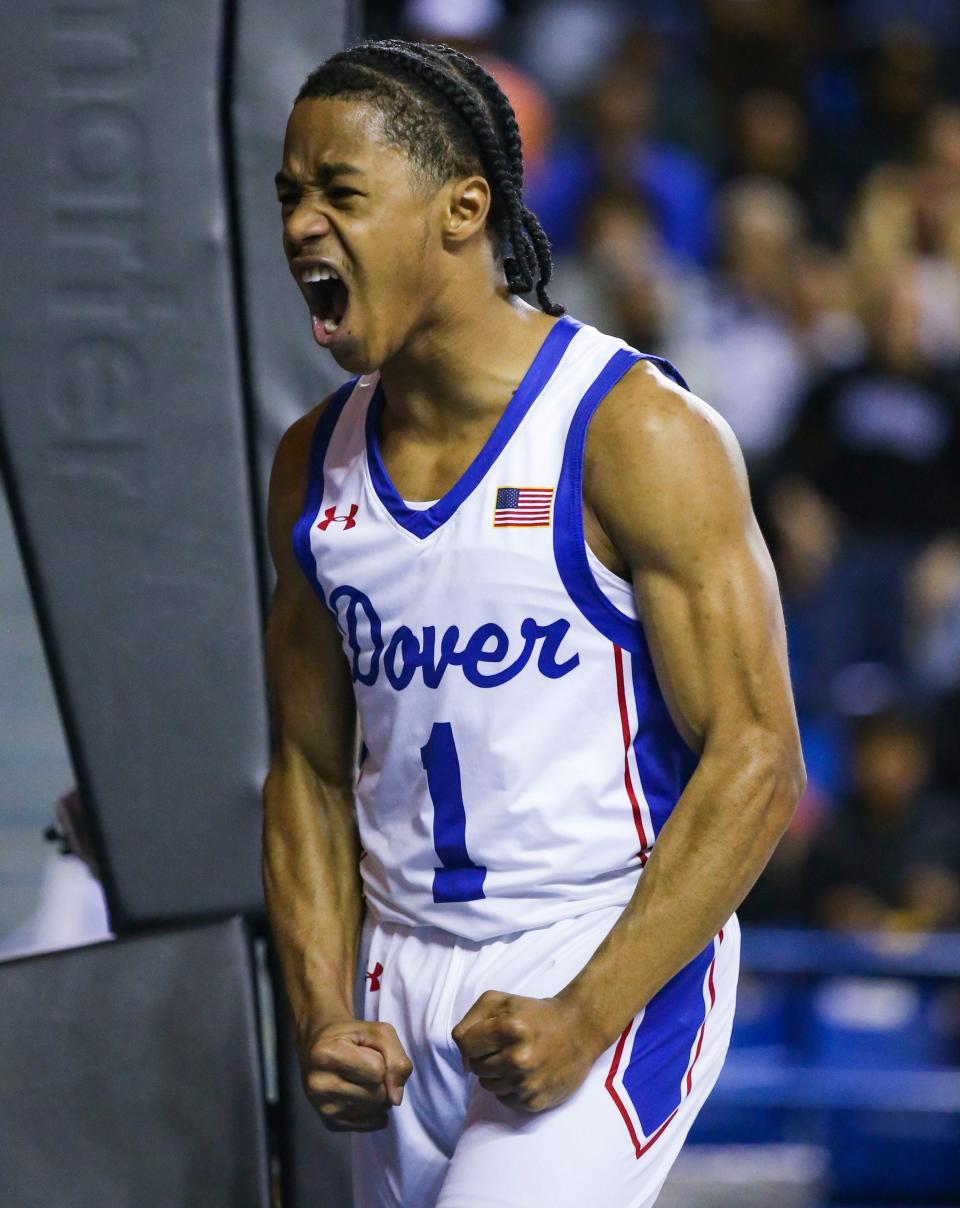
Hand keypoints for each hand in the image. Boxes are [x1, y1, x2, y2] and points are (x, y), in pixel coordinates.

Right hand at [299, 1019, 412, 1131]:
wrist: (319, 1048)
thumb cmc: (352, 1037)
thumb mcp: (378, 1033)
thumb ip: (396, 1059)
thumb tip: (396, 1099)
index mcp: (328, 1054)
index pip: (377, 1070)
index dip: (382, 1059)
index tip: (367, 1051)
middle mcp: (319, 1084)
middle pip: (379, 1094)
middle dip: (383, 1080)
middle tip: (367, 1066)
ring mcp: (323, 1107)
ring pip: (376, 1110)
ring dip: (380, 1095)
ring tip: (363, 1079)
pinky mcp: (330, 1123)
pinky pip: (371, 1125)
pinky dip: (375, 1111)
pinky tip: (362, 1095)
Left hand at [451, 991, 598, 1113]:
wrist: (579, 1030)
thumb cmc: (535, 1014)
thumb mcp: (500, 1001)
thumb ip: (470, 1022)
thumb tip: (463, 1060)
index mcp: (510, 1029)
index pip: (466, 1045)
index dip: (473, 1040)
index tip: (488, 1036)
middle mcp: (518, 1059)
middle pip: (475, 1067)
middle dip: (486, 1056)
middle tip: (506, 1046)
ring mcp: (527, 1084)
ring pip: (488, 1086)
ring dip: (497, 1074)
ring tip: (517, 1058)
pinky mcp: (534, 1102)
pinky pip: (504, 1099)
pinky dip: (510, 1088)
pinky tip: (526, 1073)